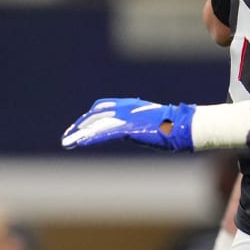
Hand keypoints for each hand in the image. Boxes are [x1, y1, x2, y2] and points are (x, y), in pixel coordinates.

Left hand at [61, 98, 194, 150]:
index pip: (101, 108)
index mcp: (130, 105)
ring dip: (79, 134)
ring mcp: (126, 117)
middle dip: (78, 126)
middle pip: (94, 115)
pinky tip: (79, 143)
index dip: (88, 118)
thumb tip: (139, 132)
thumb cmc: (174, 127)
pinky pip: (104, 133)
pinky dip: (90, 137)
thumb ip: (140, 125)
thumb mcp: (153, 124)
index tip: (77, 128)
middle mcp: (125, 108)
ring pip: (96, 125)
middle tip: (66, 138)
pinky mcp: (128, 127)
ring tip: (66, 143)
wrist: (183, 125)